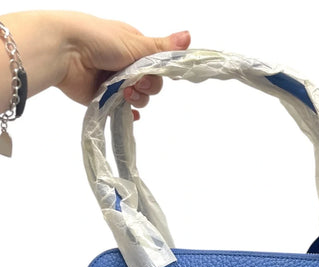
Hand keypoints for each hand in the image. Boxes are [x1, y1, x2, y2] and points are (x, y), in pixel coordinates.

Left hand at [55, 12, 189, 108]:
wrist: (63, 51)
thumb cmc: (96, 39)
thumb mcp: (135, 42)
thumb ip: (162, 47)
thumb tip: (189, 36)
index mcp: (133, 48)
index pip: (157, 65)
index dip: (158, 72)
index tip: (152, 72)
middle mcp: (125, 65)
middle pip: (150, 84)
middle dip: (147, 86)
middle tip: (135, 82)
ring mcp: (114, 82)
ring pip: (138, 98)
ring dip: (136, 98)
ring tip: (123, 92)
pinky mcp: (103, 98)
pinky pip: (122, 110)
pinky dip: (128, 113)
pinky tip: (129, 113)